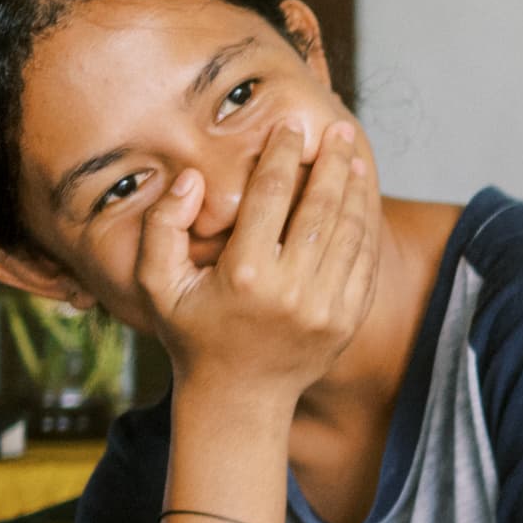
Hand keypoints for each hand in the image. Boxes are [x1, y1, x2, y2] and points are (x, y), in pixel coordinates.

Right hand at [137, 119, 380, 406]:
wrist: (240, 397)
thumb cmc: (192, 333)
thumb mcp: (156, 285)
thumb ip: (163, 227)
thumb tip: (194, 178)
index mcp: (245, 275)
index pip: (271, 196)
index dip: (282, 155)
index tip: (289, 126)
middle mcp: (292, 290)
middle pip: (320, 206)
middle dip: (331, 161)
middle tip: (337, 127)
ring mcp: (327, 306)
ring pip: (349, 230)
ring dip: (354, 187)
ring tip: (353, 154)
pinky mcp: (349, 318)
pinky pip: (364, 259)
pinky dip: (365, 223)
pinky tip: (361, 197)